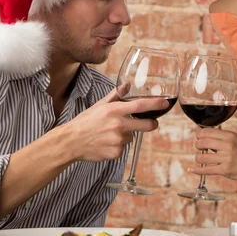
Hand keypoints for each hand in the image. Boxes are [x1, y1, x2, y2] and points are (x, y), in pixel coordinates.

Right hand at [54, 86, 168, 162]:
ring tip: (110, 134)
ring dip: (126, 135)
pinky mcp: (116, 153)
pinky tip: (106, 143)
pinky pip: (123, 148)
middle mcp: (118, 125)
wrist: (71, 141)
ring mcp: (118, 140)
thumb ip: (116, 95)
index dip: (155, 104)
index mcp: (114, 110)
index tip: (165, 103)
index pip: (140, 105)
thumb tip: (127, 84)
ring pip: (132, 137)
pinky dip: (118, 146)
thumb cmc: (85, 121)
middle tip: (151, 123)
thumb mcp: (100, 105)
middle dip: (152, 124)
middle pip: (146, 125)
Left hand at [189, 127, 236, 183]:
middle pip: (203, 142)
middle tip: (199, 147)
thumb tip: (203, 134)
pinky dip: (197, 170)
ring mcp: (226, 158)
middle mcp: (228, 145)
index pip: (207, 131)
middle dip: (198, 145)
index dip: (199, 134)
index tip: (198, 137)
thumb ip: (222, 137)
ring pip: (203, 157)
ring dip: (198, 158)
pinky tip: (192, 169)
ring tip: (201, 158)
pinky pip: (206, 170)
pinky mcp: (225, 170)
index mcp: (230, 136)